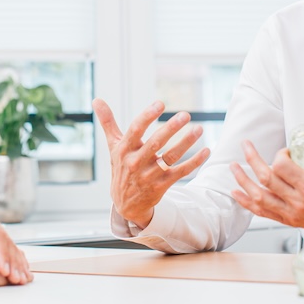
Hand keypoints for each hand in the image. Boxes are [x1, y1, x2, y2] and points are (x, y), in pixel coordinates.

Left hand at [0, 208, 31, 284]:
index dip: (2, 253)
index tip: (4, 270)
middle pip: (6, 242)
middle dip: (12, 262)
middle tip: (16, 279)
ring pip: (12, 247)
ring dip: (18, 265)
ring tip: (22, 280)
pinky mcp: (0, 240)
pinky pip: (13, 251)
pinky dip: (20, 263)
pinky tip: (25, 273)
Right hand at [93, 97, 209, 228]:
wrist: (125, 203)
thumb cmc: (121, 167)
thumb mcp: (113, 146)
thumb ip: (108, 123)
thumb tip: (97, 100)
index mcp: (124, 150)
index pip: (135, 130)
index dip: (147, 116)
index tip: (160, 104)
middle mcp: (136, 162)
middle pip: (156, 143)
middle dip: (171, 128)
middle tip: (185, 115)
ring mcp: (150, 175)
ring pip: (171, 157)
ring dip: (187, 142)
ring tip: (199, 129)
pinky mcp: (162, 185)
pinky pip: (181, 172)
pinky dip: (195, 161)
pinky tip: (206, 150)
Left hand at [229, 115, 303, 241]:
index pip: (282, 166)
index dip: (279, 155)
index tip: (286, 151)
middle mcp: (299, 201)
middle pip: (267, 179)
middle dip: (252, 160)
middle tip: (246, 146)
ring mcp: (293, 213)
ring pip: (260, 197)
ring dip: (243, 181)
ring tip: (233, 167)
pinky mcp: (290, 221)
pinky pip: (263, 213)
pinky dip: (247, 203)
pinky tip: (236, 192)